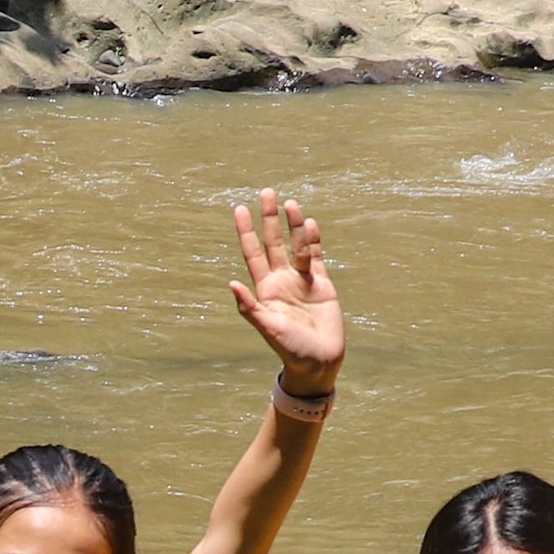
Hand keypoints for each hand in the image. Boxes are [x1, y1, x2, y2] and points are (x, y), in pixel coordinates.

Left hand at [229, 191, 342, 386]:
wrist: (318, 361)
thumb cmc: (290, 348)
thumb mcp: (267, 327)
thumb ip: (250, 306)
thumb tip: (231, 283)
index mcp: (265, 289)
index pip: (253, 253)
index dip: (246, 231)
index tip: (239, 208)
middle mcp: (281, 280)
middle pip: (273, 242)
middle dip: (269, 218)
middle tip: (266, 192)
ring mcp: (301, 280)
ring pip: (296, 245)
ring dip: (293, 225)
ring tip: (290, 204)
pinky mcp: (321, 284)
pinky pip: (316, 257)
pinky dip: (313, 240)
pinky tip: (309, 224)